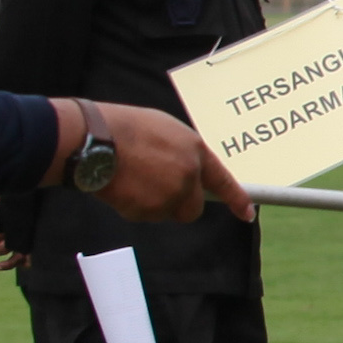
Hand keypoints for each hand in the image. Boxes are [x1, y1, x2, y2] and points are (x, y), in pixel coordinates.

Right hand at [91, 101, 249, 223]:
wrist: (95, 139)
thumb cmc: (123, 127)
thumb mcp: (164, 129)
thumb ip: (182, 152)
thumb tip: (188, 169)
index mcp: (194, 151)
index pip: (222, 180)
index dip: (236, 199)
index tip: (247, 213)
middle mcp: (188, 176)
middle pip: (192, 208)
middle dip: (179, 205)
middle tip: (155, 189)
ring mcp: (169, 195)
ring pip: (166, 212)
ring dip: (153, 204)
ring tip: (132, 178)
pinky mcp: (148, 210)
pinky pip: (144, 215)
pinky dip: (134, 206)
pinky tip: (122, 185)